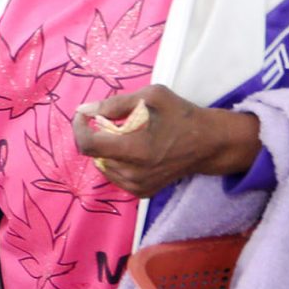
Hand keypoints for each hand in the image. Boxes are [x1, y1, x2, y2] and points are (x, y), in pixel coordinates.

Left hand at [71, 85, 260, 198]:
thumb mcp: (152, 96)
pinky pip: (115, 175)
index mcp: (135, 148)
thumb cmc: (181, 115)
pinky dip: (118, 161)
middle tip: (117, 122)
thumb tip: (85, 110)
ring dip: (108, 149)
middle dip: (99, 135)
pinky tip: (136, 151)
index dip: (79, 128)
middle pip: (95, 154)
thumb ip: (115, 103)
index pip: (88, 145)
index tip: (84, 115)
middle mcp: (133, 173)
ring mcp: (137, 186)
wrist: (208, 144)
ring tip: (131, 136)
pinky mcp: (141, 192)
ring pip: (103, 165)